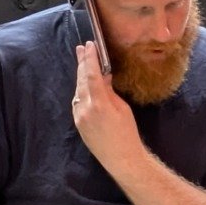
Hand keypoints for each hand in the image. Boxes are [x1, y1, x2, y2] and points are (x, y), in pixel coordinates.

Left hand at [72, 42, 138, 170]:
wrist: (121, 159)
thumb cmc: (127, 133)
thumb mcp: (122, 108)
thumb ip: (109, 91)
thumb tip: (103, 77)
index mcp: (99, 103)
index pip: (92, 74)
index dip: (90, 58)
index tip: (89, 45)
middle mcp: (85, 108)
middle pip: (81, 80)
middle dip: (82, 63)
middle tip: (81, 48)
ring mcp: (79, 117)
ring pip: (78, 90)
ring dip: (81, 76)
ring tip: (83, 63)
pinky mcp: (78, 124)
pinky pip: (77, 102)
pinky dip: (81, 91)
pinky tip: (84, 85)